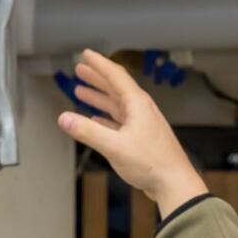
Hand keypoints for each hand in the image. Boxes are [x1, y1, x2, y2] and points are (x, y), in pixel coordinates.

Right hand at [57, 49, 208, 216]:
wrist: (174, 184)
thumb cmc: (150, 163)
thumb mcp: (114, 146)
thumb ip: (87, 131)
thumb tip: (63, 118)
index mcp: (137, 104)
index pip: (115, 76)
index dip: (99, 64)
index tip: (86, 54)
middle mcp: (140, 110)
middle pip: (115, 87)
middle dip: (96, 78)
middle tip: (80, 69)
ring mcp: (142, 124)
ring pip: (116, 104)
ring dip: (99, 97)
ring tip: (81, 91)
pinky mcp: (141, 138)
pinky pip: (119, 121)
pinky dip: (106, 117)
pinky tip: (96, 119)